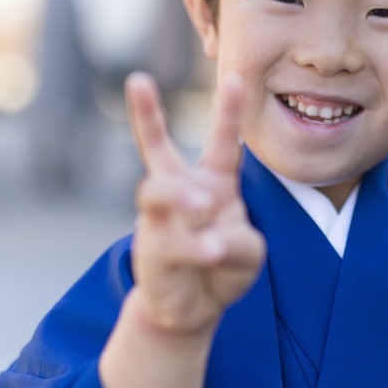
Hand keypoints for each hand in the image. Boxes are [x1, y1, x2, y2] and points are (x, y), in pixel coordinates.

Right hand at [125, 72, 265, 337]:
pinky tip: (212, 252)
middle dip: (144, 112)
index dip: (228, 110)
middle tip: (138, 81)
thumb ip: (240, 240)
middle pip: (156, 149)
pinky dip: (197, 247)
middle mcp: (179, 192)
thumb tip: (210, 240)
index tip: (237, 78)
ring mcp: (159, 220)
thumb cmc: (223, 265)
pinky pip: (173, 242)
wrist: (193, 309)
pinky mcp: (151, 250)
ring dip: (183, 196)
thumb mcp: (249, 252)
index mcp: (212, 182)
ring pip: (159, 191)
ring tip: (204, 206)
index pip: (222, 142)